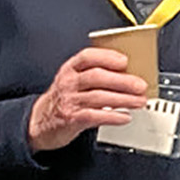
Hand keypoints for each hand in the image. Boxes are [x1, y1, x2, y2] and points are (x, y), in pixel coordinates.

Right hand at [27, 47, 147, 152]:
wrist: (39, 122)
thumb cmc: (63, 99)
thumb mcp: (72, 81)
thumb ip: (94, 75)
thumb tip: (127, 74)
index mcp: (70, 69)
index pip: (88, 57)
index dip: (108, 57)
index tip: (125, 61)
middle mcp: (68, 82)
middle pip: (97, 77)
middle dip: (123, 81)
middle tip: (141, 85)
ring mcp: (69, 100)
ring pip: (99, 97)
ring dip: (123, 99)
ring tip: (139, 101)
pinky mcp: (71, 119)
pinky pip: (95, 116)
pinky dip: (113, 116)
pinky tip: (124, 116)